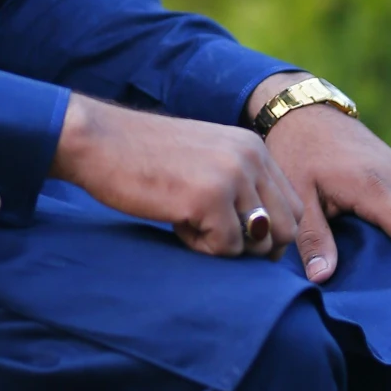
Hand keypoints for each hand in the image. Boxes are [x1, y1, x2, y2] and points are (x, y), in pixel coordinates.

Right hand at [51, 93, 303, 257]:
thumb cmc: (144, 157)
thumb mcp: (206, 160)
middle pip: (287, 230)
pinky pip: (224, 249)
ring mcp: (232, 176)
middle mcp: (251, 157)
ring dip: (226, 246)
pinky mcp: (209, 198)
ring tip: (190, 223)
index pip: (292, 207)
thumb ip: (240, 186)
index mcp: (252, 146)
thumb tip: (267, 240)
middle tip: (211, 235)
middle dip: (254, 248)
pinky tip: (174, 220)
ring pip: (259, 243)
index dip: (268, 234)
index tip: (231, 235)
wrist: (98, 141)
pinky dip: (199, 246)